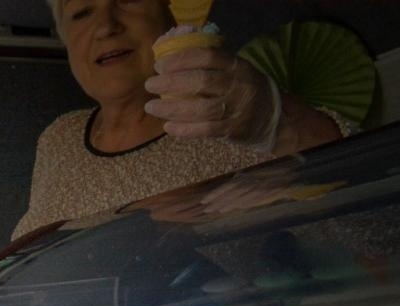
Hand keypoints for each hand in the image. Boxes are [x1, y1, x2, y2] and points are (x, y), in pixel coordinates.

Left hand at [145, 46, 276, 148]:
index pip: (208, 57)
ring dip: (171, 108)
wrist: (273, 118)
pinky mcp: (232, 129)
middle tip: (150, 84)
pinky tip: (168, 127)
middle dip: (171, 83)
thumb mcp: (236, 71)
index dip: (182, 59)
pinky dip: (184, 129)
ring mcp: (236, 108)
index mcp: (237, 66)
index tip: (160, 65)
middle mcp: (238, 85)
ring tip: (151, 107)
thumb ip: (212, 66)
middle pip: (201, 81)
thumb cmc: (244, 90)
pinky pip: (205, 130)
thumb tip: (172, 63)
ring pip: (200, 108)